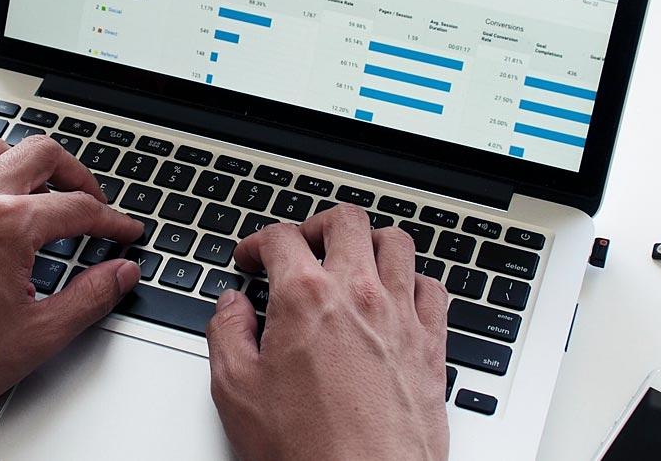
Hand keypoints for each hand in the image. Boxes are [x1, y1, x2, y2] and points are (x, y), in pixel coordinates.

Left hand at [0, 135, 142, 454]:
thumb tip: (120, 273)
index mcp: (8, 226)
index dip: (111, 221)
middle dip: (76, 175)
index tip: (121, 232)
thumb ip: (90, 297)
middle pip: (40, 154)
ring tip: (36, 192)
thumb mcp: (36, 337)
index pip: (78, 207)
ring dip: (22, 164)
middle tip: (89, 201)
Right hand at [206, 205, 450, 460]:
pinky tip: (398, 295)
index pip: (281, 239)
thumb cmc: (307, 449)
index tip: (252, 258)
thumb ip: (226, 334)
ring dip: (370, 242)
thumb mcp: (236, 391)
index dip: (258, 242)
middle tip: (302, 247)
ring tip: (352, 259)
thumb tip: (231, 307)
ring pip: (396, 243)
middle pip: (346, 222)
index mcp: (306, 298)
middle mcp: (359, 294)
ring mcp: (401, 316)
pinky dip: (414, 280)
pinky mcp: (432, 344)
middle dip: (316, 226)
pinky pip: (433, 288)